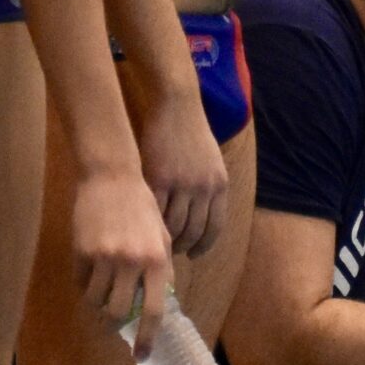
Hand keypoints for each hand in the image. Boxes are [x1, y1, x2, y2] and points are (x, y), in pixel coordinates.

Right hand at [73, 164, 173, 341]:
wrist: (112, 177)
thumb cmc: (142, 208)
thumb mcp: (162, 237)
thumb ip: (161, 269)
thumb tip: (158, 304)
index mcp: (156, 260)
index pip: (153, 311)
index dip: (147, 338)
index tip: (141, 356)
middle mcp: (131, 261)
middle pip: (118, 313)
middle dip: (115, 324)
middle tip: (114, 324)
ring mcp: (104, 256)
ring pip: (96, 301)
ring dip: (99, 305)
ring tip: (104, 294)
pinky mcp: (82, 251)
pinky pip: (81, 283)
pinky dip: (86, 287)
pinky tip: (91, 276)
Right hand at [135, 92, 228, 257]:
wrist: (178, 108)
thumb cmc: (193, 134)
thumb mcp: (212, 163)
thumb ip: (208, 189)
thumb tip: (202, 216)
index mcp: (219, 186)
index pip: (215, 227)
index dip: (204, 246)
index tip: (194, 256)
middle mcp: (204, 188)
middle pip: (194, 230)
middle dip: (183, 246)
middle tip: (171, 254)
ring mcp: (182, 184)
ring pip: (174, 224)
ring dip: (166, 238)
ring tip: (156, 243)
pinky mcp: (160, 178)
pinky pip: (156, 210)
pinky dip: (152, 223)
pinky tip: (145, 228)